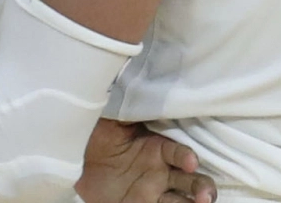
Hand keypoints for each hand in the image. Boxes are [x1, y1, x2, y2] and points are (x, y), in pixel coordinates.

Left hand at [76, 119, 216, 202]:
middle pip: (192, 180)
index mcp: (157, 147)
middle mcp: (162, 171)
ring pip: (184, 199)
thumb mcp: (112, 119)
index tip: (190, 162)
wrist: (75, 161)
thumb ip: (133, 108)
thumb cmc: (96, 135)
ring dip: (196, 202)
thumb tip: (150, 90)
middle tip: (205, 195)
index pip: (179, 153)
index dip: (187, 157)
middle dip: (203, 187)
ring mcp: (154, 191)